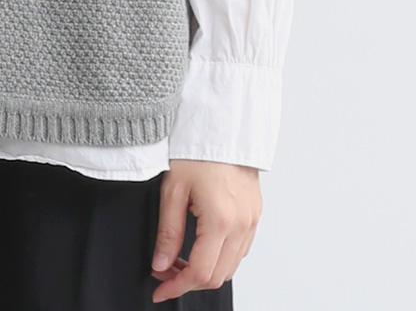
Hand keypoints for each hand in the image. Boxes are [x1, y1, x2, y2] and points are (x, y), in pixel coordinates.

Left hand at [149, 159, 260, 301]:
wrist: (223, 126)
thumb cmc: (198, 149)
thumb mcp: (173, 189)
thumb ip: (168, 231)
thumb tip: (161, 264)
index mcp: (220, 220)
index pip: (199, 272)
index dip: (176, 287)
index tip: (160, 289)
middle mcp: (241, 224)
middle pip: (217, 276)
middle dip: (188, 282)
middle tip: (165, 273)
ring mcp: (251, 220)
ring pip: (230, 267)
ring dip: (205, 271)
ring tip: (180, 259)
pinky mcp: (255, 214)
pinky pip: (240, 250)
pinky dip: (220, 258)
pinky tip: (202, 246)